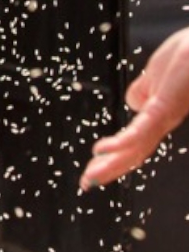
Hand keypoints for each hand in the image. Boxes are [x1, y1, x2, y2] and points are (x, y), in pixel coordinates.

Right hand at [82, 26, 188, 188]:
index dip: (115, 157)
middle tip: (86, 183)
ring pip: (137, 146)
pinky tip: (102, 150)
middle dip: (110, 168)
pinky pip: (141, 130)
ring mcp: (165, 114)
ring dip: (114, 163)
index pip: (135, 140)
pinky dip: (121, 143)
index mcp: (161, 111)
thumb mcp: (159, 68)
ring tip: (92, 177)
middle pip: (135, 150)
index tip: (94, 169)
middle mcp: (164, 119)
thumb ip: (144, 88)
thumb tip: (133, 104)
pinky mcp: (165, 107)